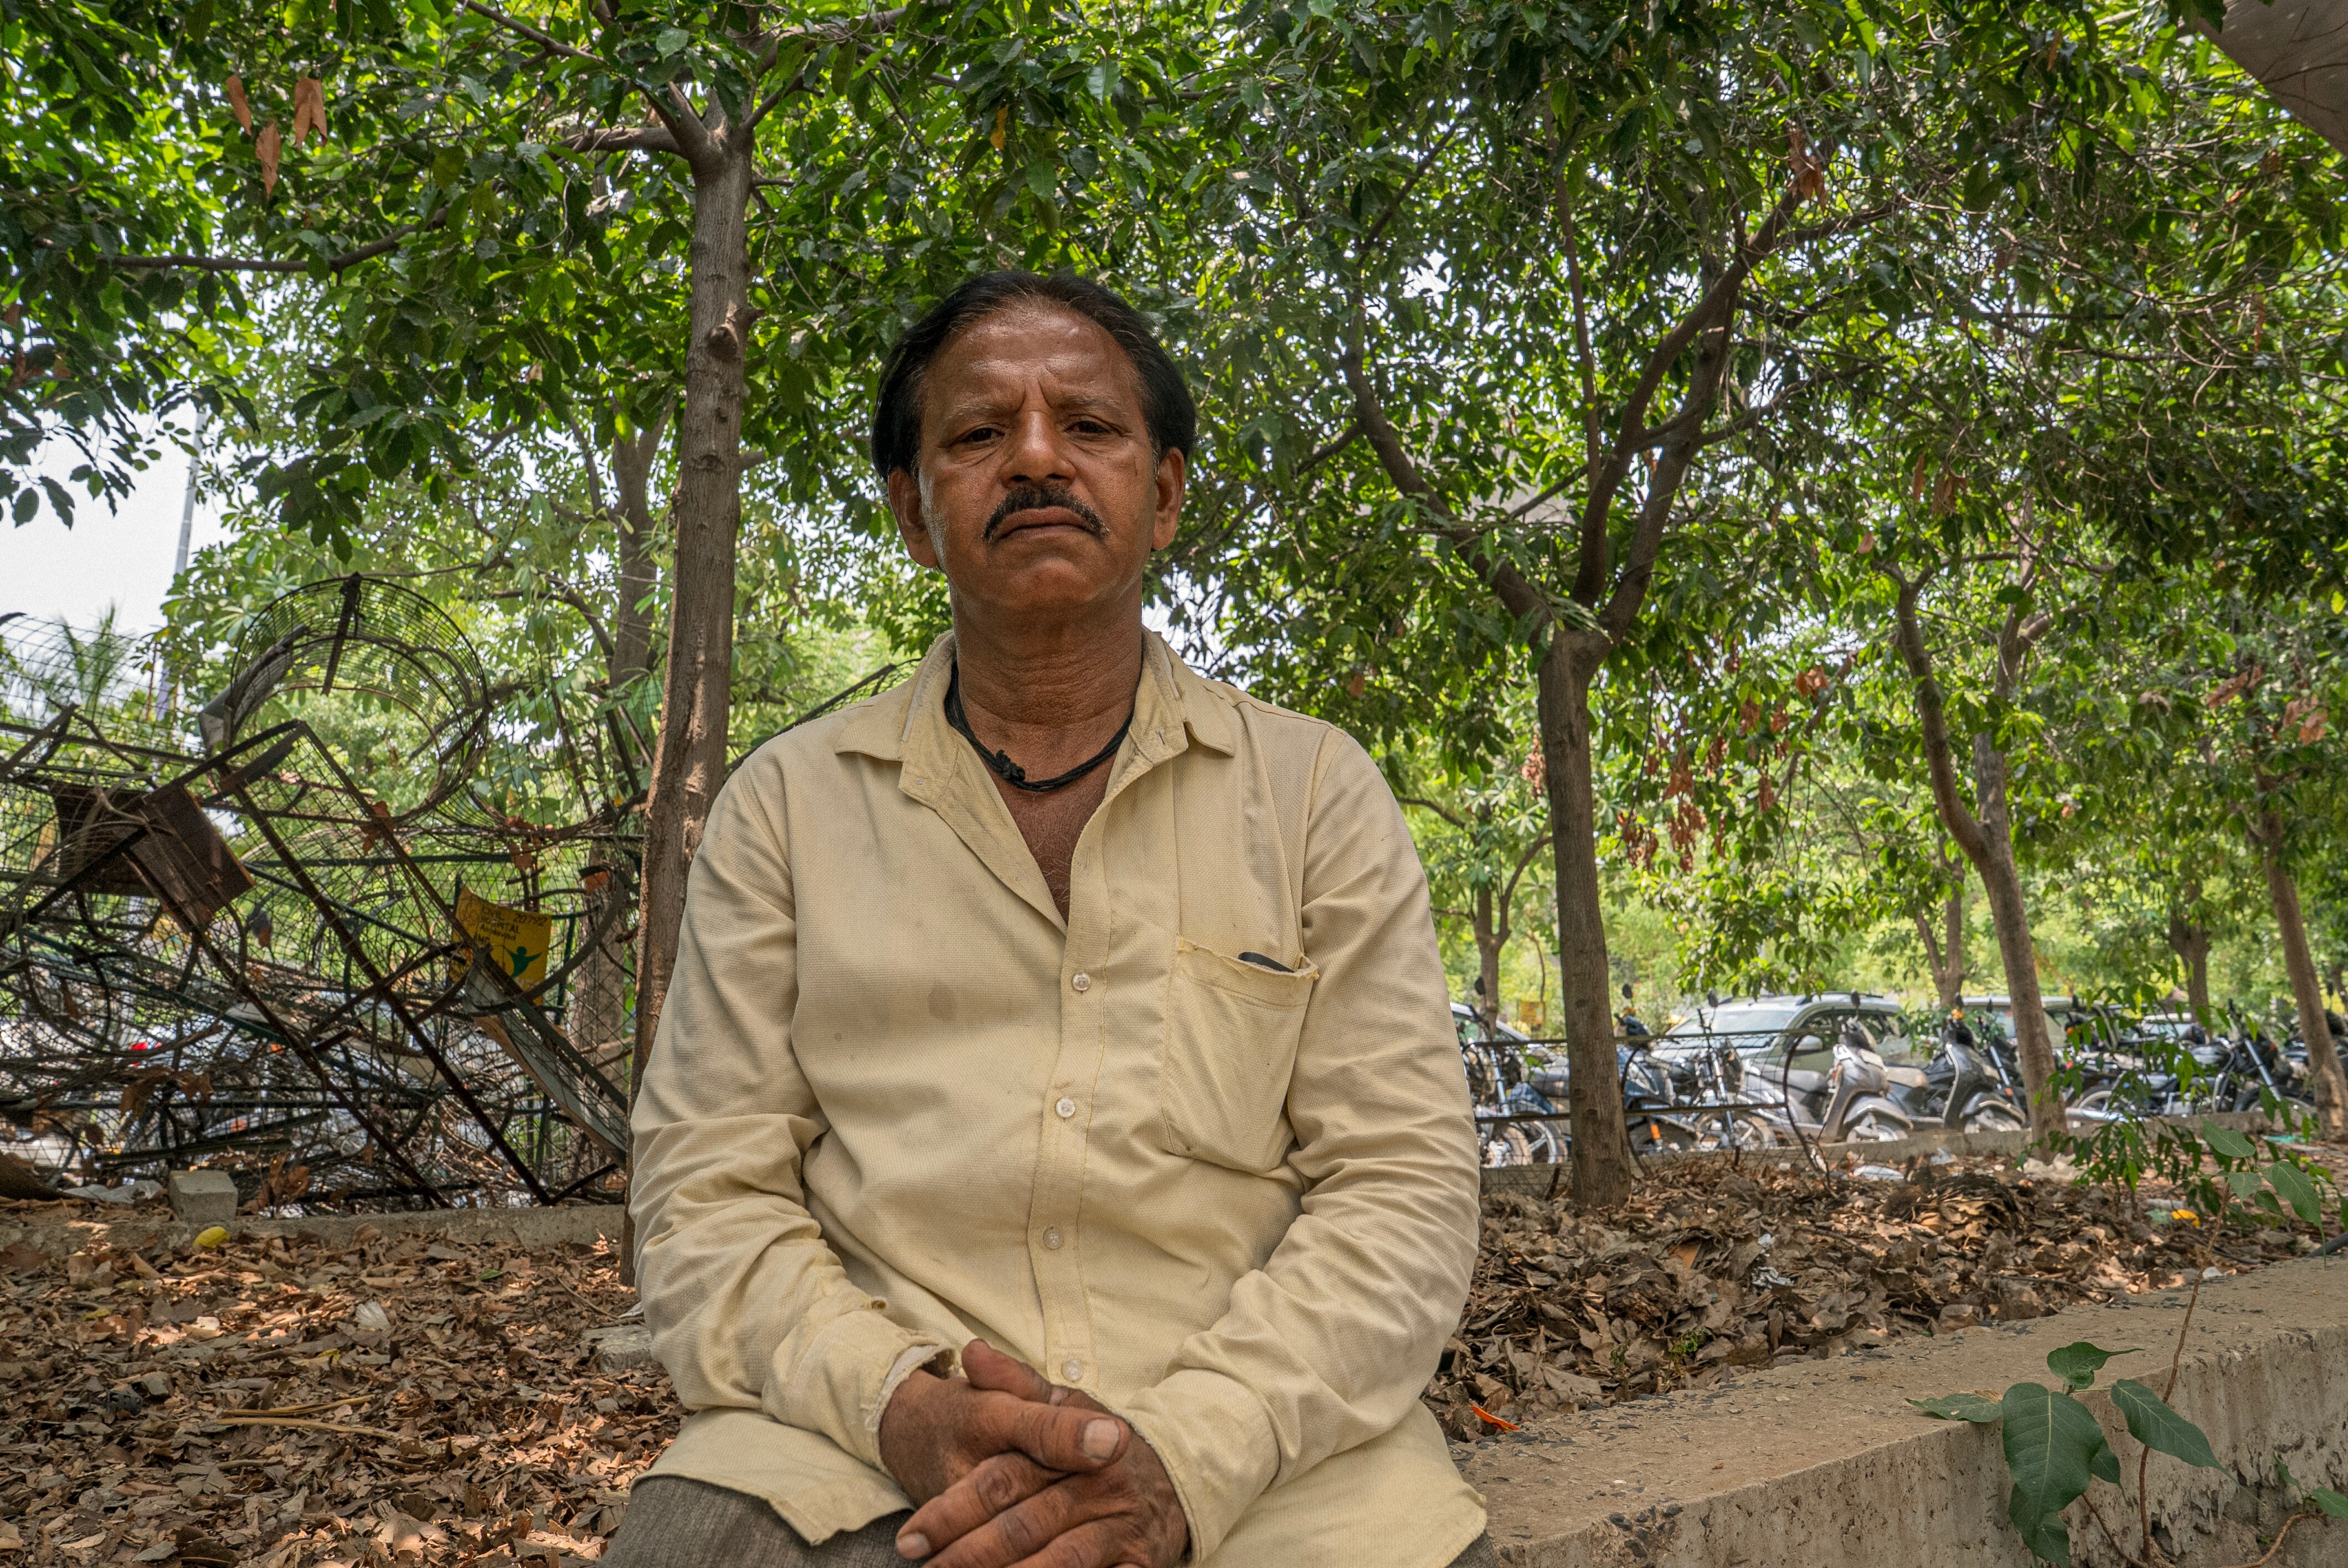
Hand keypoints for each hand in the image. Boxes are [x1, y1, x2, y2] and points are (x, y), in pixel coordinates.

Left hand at [894, 1343, 1187, 1567]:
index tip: (912, 1537)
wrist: (1168, 1479)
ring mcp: (1122, 1527)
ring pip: (1058, 1562)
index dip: (951, 1511)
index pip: (1002, 1480)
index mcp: (1076, 1440)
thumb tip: (971, 1352)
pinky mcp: (1139, 1563)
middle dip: (967, 1554)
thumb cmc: (1094, 1444)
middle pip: (1022, 1527)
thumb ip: (1013, 1380)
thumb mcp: (1059, 1403)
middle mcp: (1102, 1485)